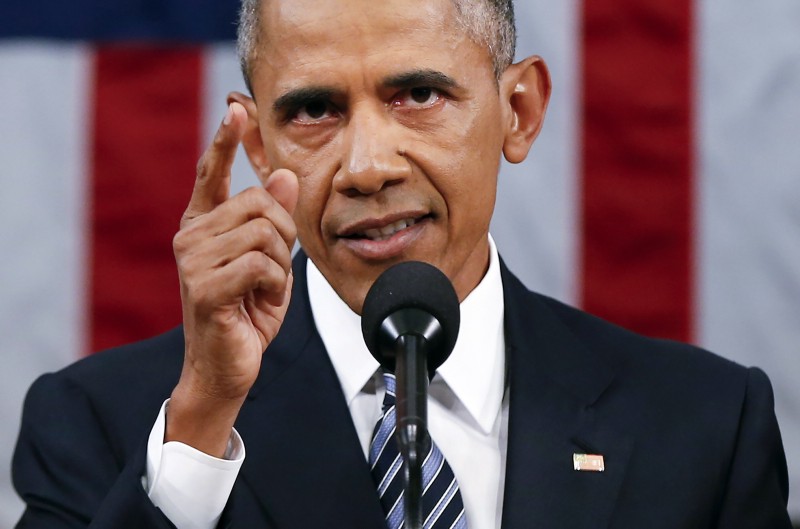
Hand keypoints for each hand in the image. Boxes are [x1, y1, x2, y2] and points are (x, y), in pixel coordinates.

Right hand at [166, 102, 298, 455]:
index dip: (225, 142)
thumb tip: (282, 175)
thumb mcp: (269, 261)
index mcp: (203, 227)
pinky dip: (275, 285)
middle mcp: (191, 236)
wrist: (227, 366)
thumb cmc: (246, 312)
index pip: (211, 174)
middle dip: (283, 234)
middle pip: (258, 202)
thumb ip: (272, 220)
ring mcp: (193, 261)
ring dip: (279, 264)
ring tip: (265, 288)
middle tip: (275, 268)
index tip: (235, 110)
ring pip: (263, 232)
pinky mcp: (204, 287)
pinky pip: (262, 264)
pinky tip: (260, 301)